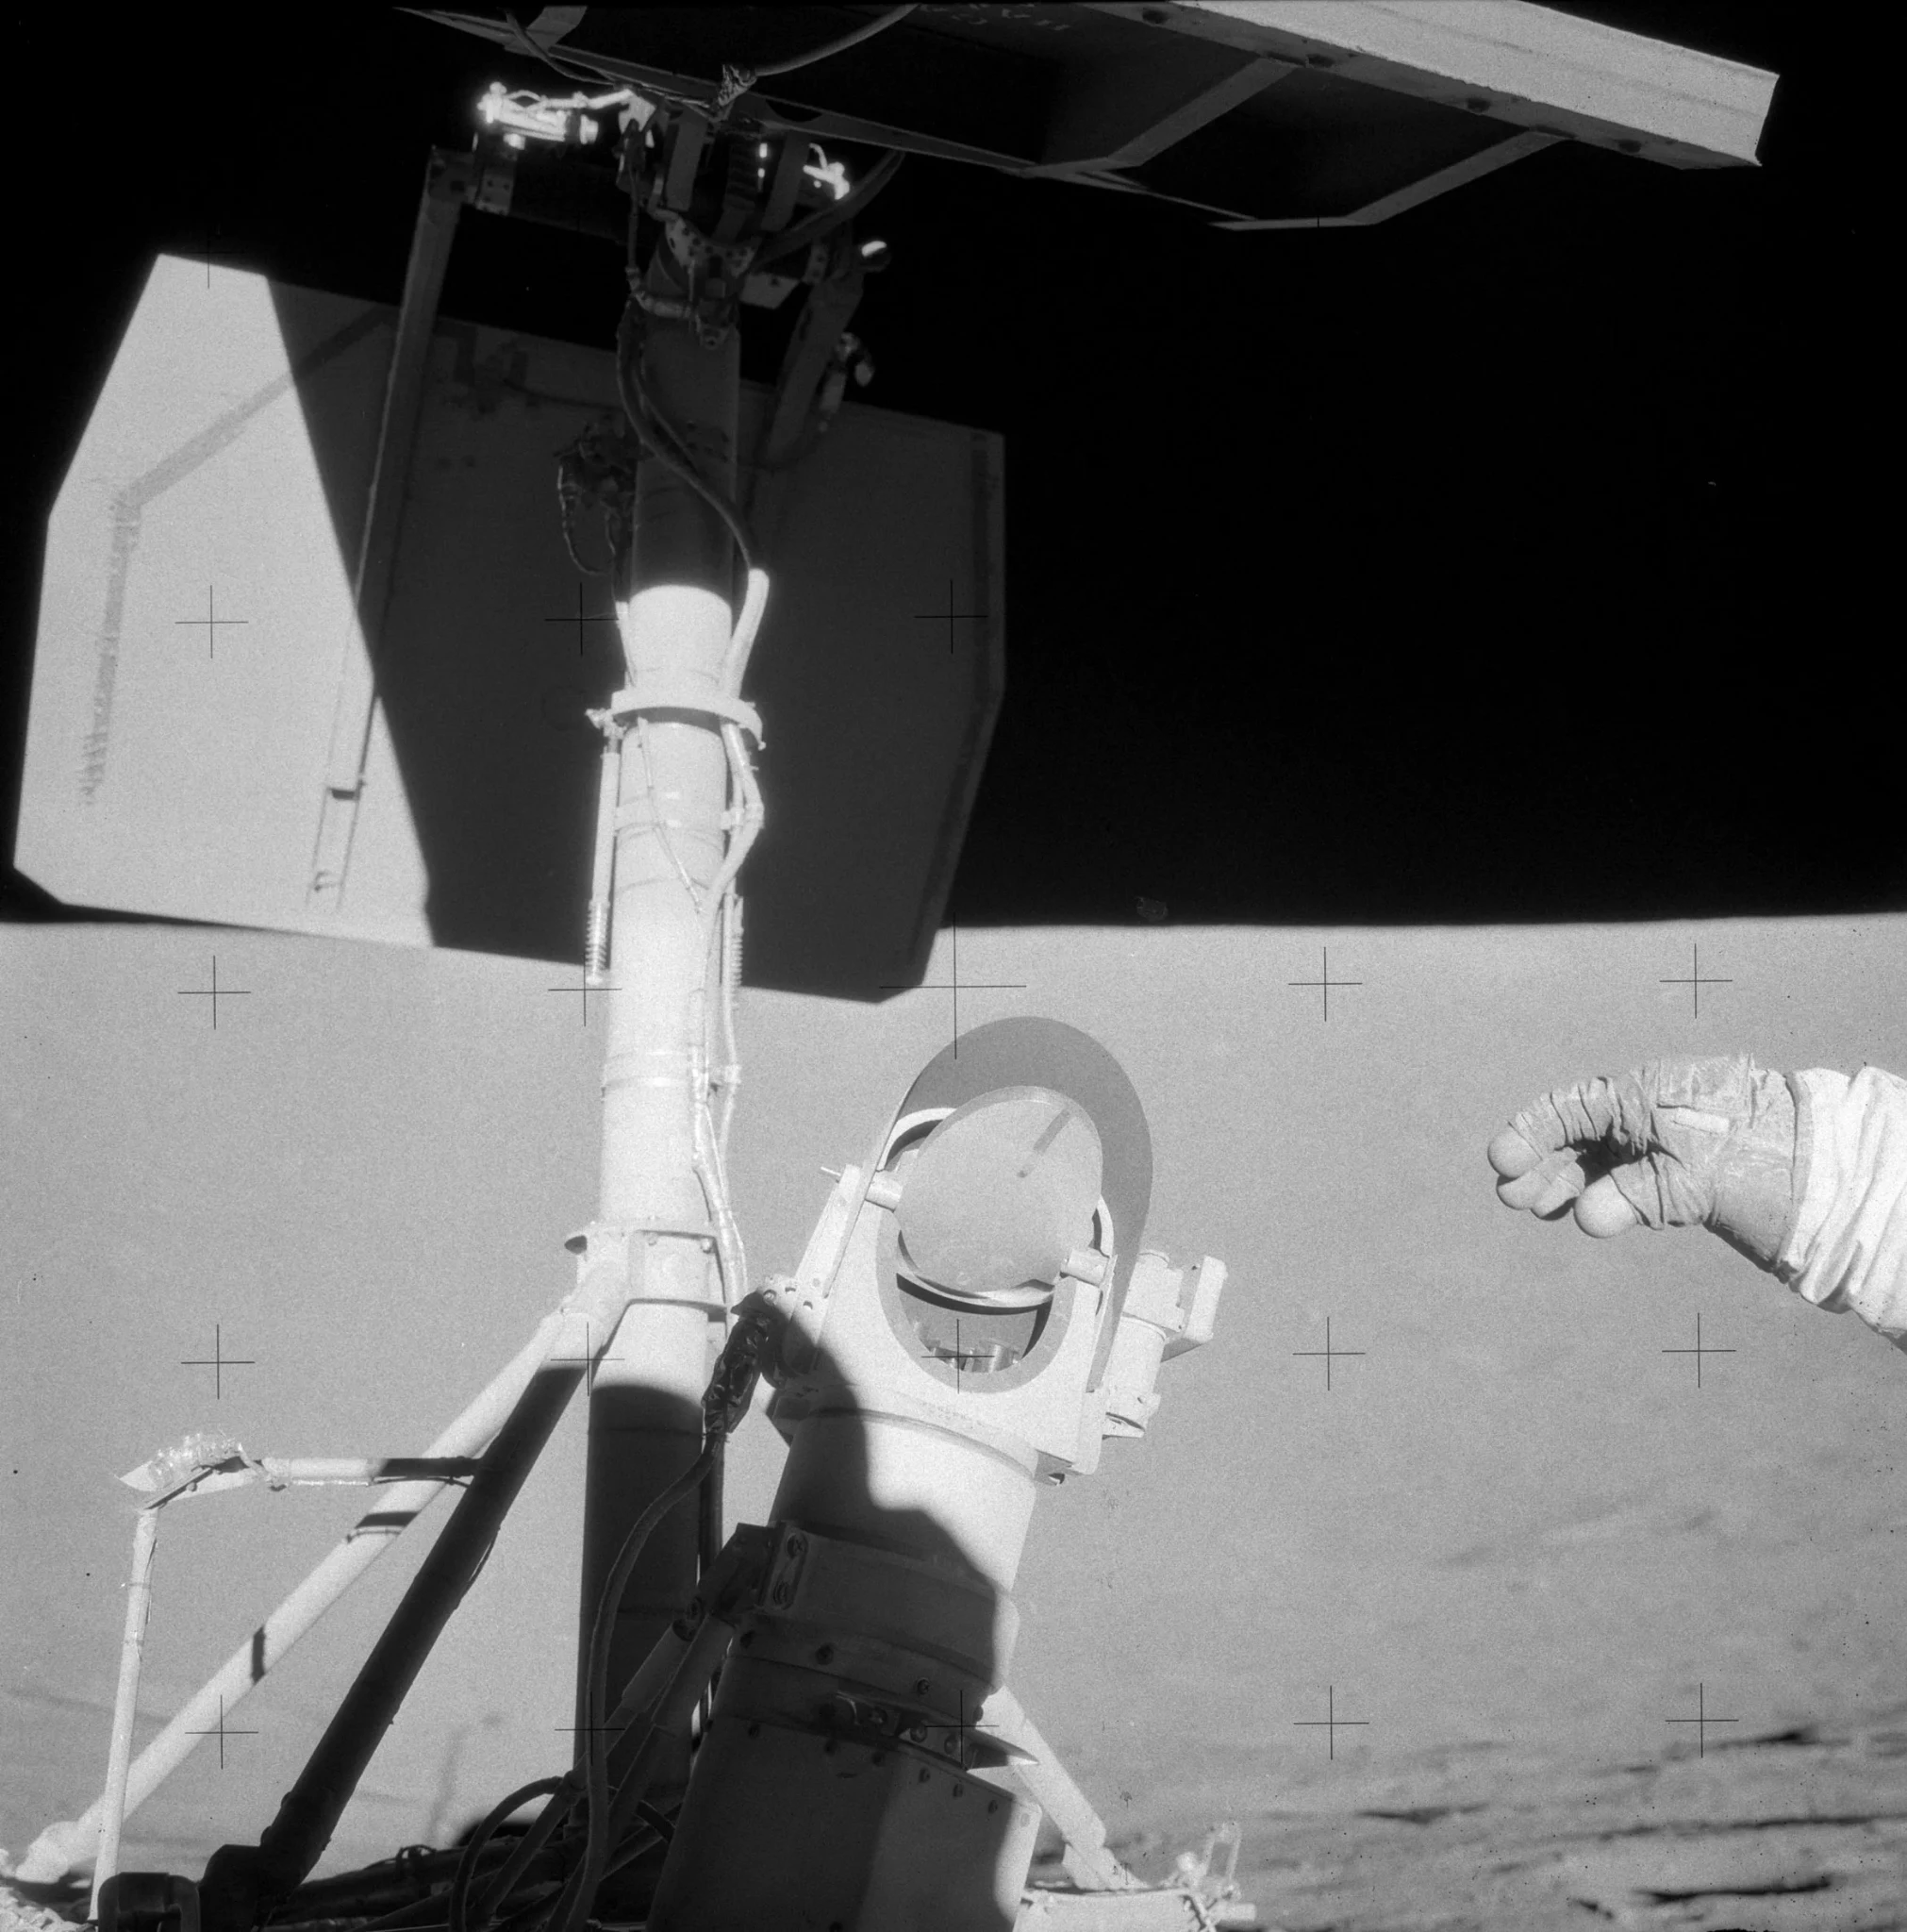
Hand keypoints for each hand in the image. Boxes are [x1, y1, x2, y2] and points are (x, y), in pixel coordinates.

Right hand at [1487, 1055, 1797, 1270]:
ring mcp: (1663, 1139)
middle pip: (1579, 1134)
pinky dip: (1598, 1193)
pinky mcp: (1679, 1167)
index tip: (1502, 1162)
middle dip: (1542, 1165)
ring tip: (1536, 1209)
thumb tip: (1585, 1218)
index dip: (1530, 1134)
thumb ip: (1633, 1197)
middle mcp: (1648, 1112)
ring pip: (1599, 1157)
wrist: (1827, 1171)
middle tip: (1512, 1199)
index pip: (1570, 1109)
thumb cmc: (1757, 1162)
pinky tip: (1578, 1211)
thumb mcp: (1692, 1181)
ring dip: (1565, 1181)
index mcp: (1644, 1095)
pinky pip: (1624, 1175)